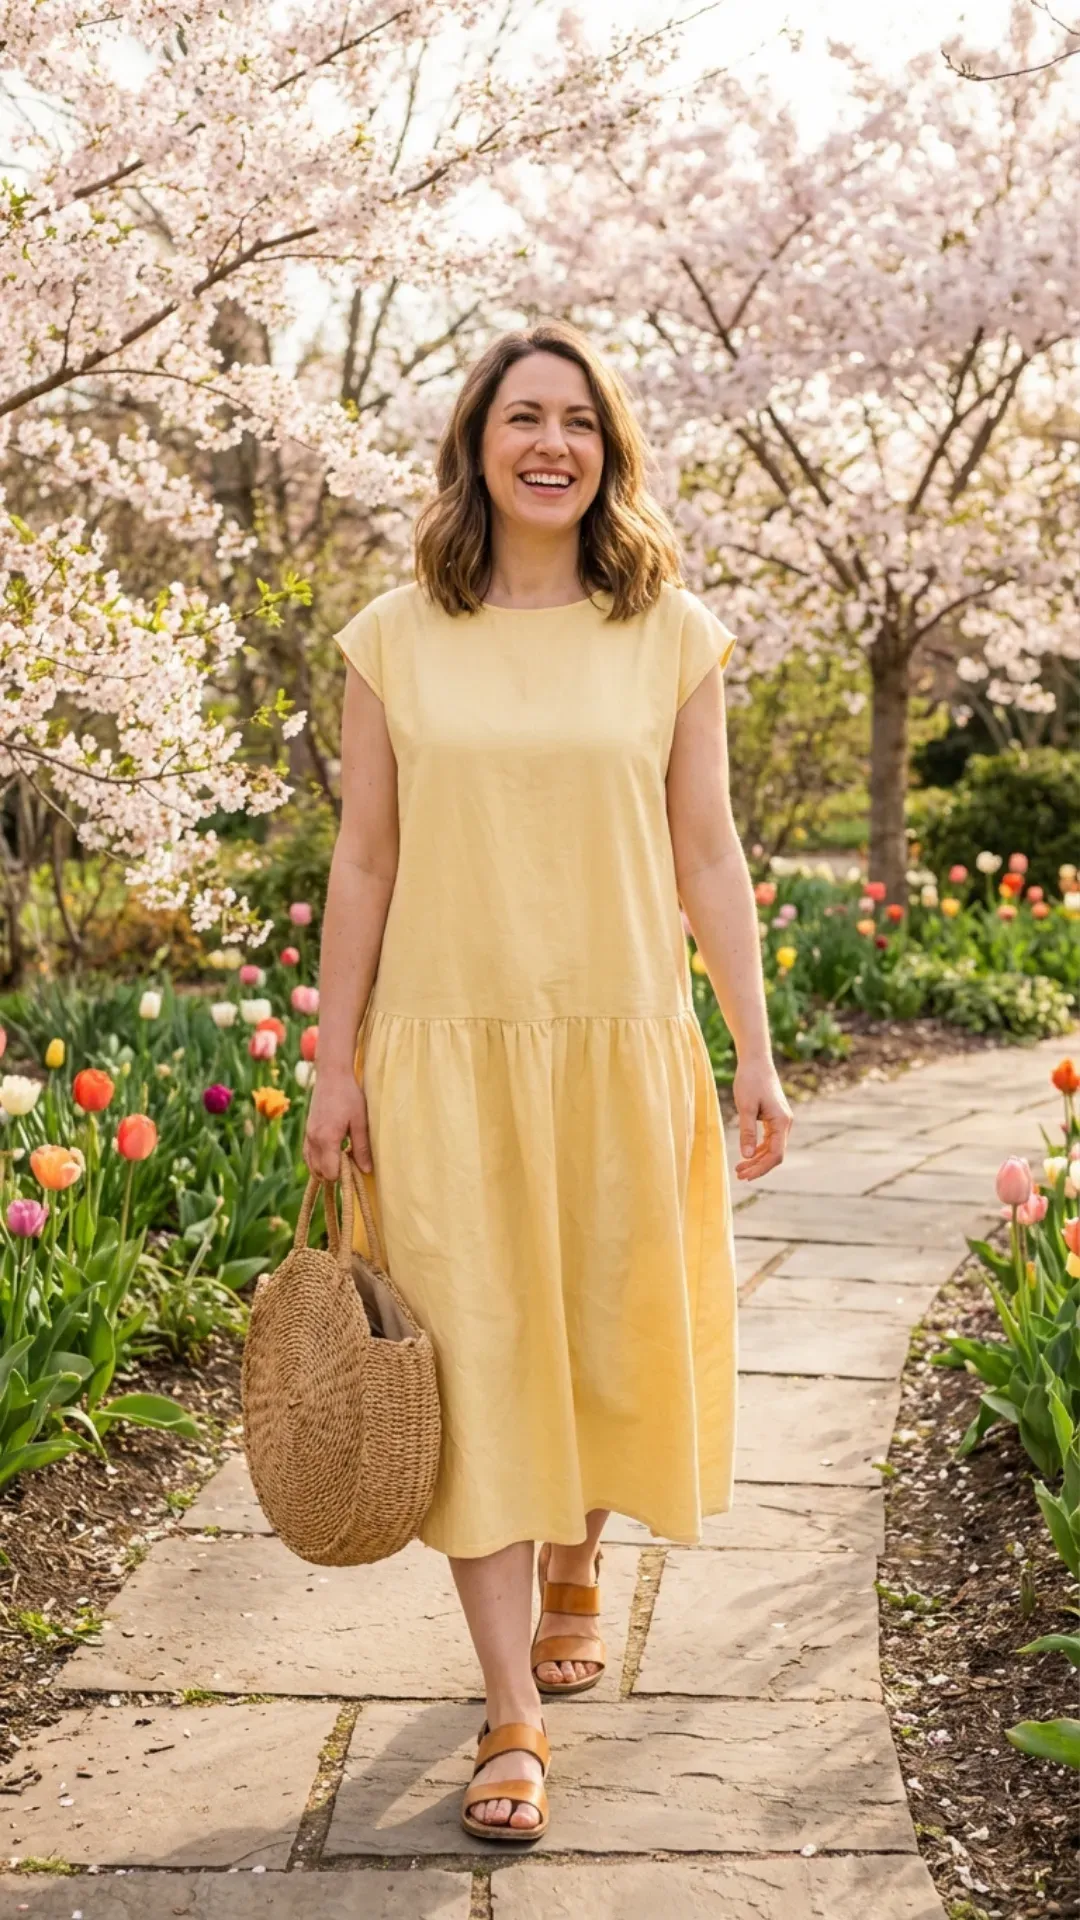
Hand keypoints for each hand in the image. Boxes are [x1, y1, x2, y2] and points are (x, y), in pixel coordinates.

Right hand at [303, 1071, 372, 1180]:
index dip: (343, 1176)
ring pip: (311, 1165)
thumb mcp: (361, 1122)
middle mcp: (313, 1140)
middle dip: (333, 1174)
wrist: (332, 1075)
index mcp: (327, 1139)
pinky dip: (317, 1159)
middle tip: (350, 1165)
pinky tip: (331, 1153)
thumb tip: (366, 1171)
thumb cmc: (349, 1096)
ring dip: (325, 1168)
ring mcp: (308, 1135)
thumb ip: (362, 1148)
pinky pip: (308, 1154)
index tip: (355, 1170)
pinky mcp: (307, 1130)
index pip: (330, 1173)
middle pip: (319, 1172)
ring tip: (342, 1160)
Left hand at [733, 1056, 791, 1181]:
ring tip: (740, 1169)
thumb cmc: (750, 1081)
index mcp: (781, 1122)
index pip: (776, 1154)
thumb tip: (746, 1155)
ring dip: (757, 1159)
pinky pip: (769, 1140)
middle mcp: (785, 1123)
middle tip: (739, 1175)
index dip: (761, 1168)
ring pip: (772, 1148)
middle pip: (774, 1154)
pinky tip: (747, 1155)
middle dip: (758, 1167)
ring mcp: (781, 1121)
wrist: (756, 1061)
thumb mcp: (745, 1107)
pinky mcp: (774, 1118)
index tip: (746, 1175)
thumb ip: (747, 1132)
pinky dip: (758, 1149)